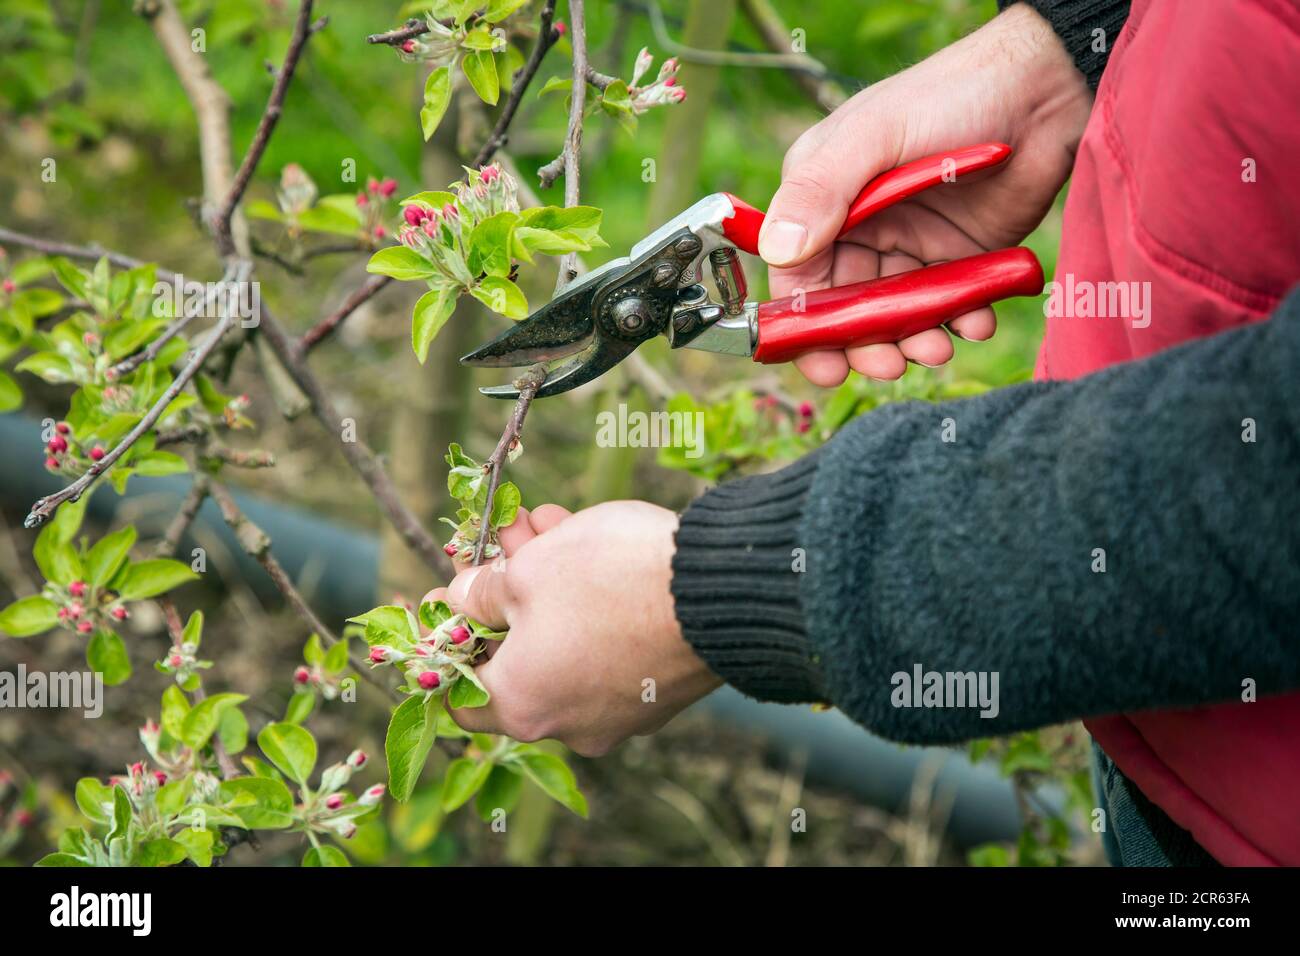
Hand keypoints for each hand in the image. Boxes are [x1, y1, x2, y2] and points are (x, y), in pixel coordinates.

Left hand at [422, 502, 721, 756]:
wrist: (719, 591)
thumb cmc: (608, 580)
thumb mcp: (528, 570)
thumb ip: (482, 591)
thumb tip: (463, 601)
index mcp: (522, 706)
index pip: (459, 694)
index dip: (446, 639)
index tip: (448, 594)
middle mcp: (568, 725)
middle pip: (516, 658)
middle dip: (506, 591)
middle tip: (507, 538)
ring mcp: (619, 714)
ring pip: (564, 647)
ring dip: (550, 588)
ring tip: (550, 524)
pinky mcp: (658, 693)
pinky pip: (608, 652)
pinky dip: (592, 608)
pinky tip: (594, 549)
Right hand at [762, 3, 1091, 384]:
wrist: (1043, 86)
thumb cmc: (950, 94)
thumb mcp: (874, 135)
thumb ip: (821, 191)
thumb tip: (778, 252)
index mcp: (821, 198)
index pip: (798, 276)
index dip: (806, 325)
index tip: (825, 362)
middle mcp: (859, 226)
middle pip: (845, 308)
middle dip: (864, 344)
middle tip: (889, 365)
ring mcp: (908, 244)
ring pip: (895, 315)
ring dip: (913, 340)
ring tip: (938, 347)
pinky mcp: (957, 255)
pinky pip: (948, 305)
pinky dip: (960, 320)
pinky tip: (976, 321)